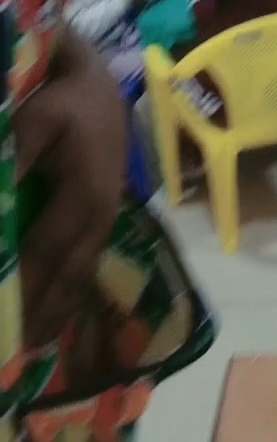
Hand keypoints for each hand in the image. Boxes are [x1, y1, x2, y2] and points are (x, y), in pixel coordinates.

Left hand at [16, 27, 125, 349]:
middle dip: (38, 318)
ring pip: (77, 282)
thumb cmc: (65, 101)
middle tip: (13, 355)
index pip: (45, 254)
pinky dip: (63, 300)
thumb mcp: (35, 119)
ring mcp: (101, 225)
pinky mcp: (98, 224)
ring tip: (27, 352)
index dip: (22, 288)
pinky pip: (81, 272)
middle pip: (66, 280)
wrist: (98, 86)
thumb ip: (14, 157)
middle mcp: (98, 221)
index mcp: (85, 199)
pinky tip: (47, 322)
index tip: (4, 319)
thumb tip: (0, 191)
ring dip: (53, 317)